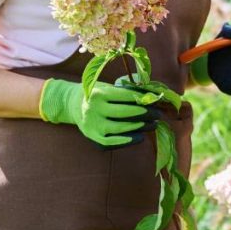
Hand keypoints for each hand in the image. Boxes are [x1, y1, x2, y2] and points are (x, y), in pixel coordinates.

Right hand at [39, 78, 160, 147]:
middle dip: (145, 113)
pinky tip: (141, 137)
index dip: (143, 99)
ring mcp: (93, 125)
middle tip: (158, 114)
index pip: (126, 96)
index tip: (156, 100)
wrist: (72, 104)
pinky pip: (113, 142)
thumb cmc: (96, 93)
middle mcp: (93, 109)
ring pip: (121, 128)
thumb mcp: (106, 87)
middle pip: (125, 112)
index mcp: (98, 93)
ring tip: (153, 125)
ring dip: (140, 127)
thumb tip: (150, 96)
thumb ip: (125, 92)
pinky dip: (128, 140)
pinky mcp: (93, 137)